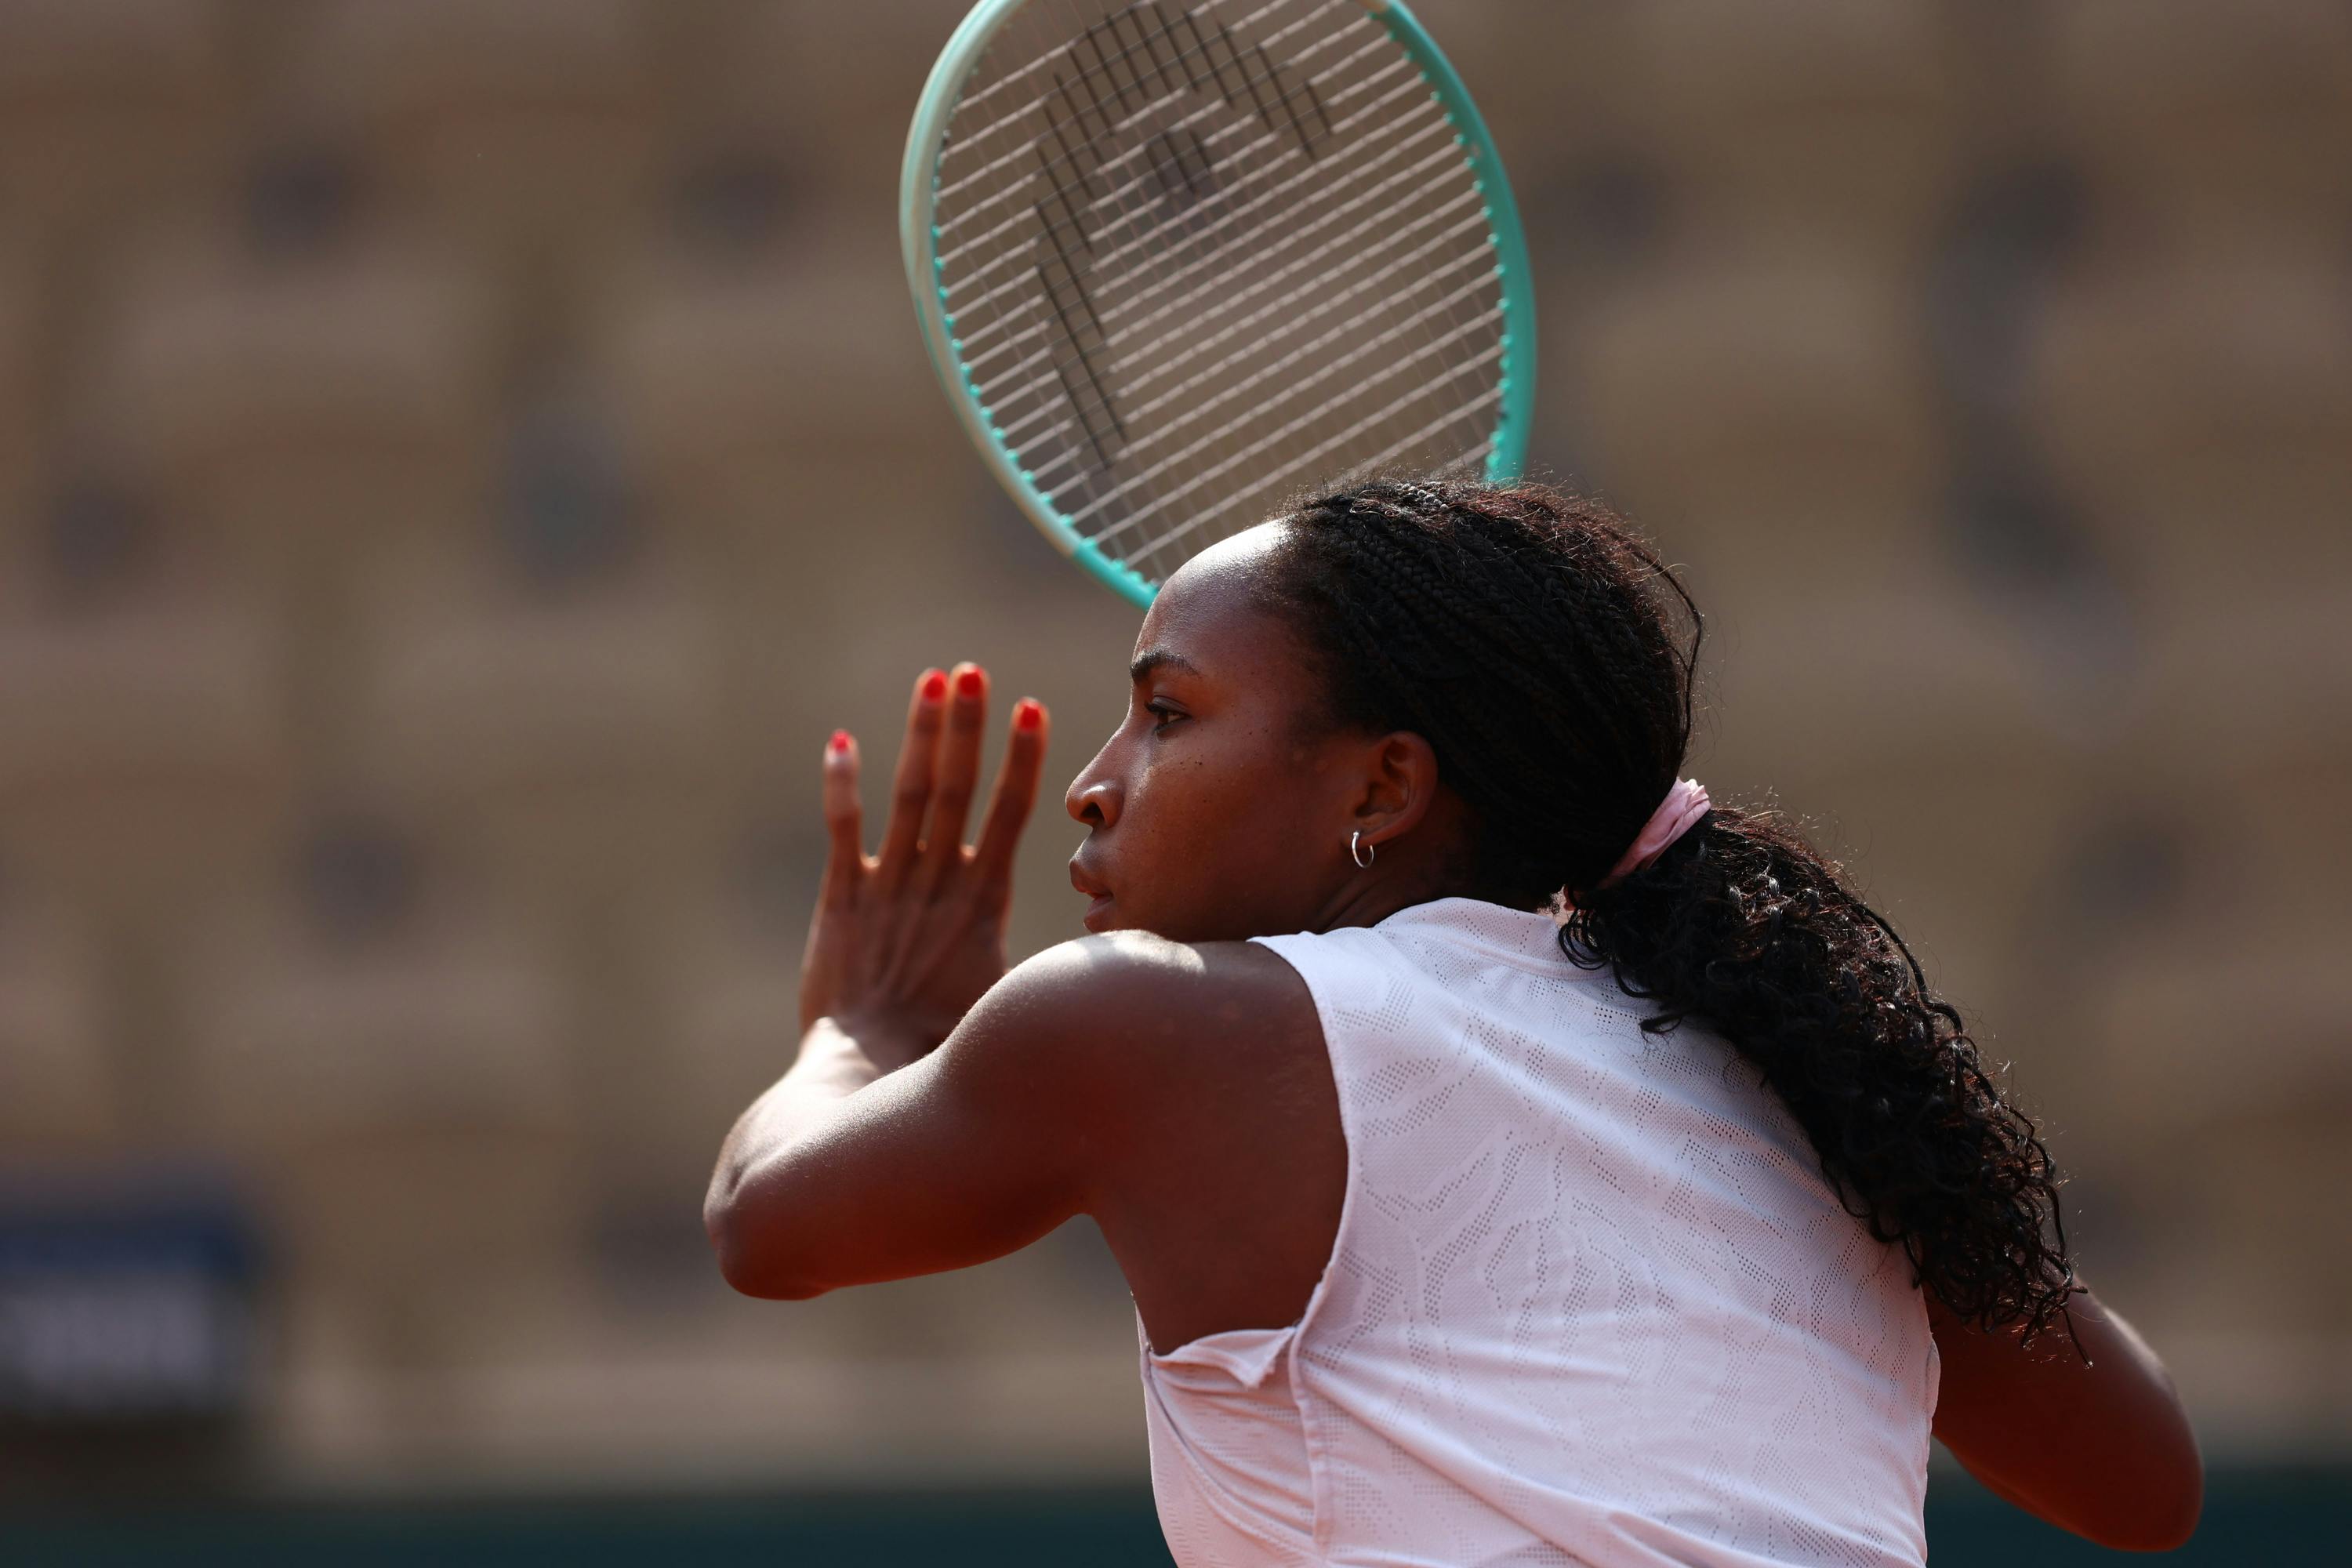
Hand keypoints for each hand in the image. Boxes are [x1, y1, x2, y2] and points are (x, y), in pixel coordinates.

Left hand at [798, 663, 1050, 1066]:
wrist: (867, 1080)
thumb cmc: (944, 1056)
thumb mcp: (1009, 1006)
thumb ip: (1050, 974)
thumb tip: (1112, 963)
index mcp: (984, 906)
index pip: (1011, 815)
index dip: (1022, 759)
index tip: (1030, 706)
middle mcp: (939, 886)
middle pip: (958, 789)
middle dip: (968, 727)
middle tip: (973, 671)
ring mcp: (888, 889)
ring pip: (909, 796)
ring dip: (921, 735)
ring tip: (933, 681)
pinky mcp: (841, 902)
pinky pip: (843, 831)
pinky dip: (843, 785)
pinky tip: (841, 741)